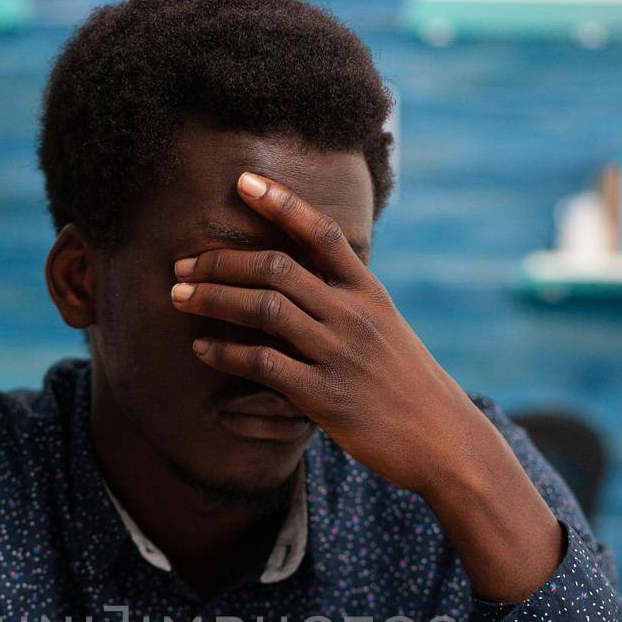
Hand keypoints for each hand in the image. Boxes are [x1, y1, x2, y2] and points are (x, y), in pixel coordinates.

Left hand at [170, 168, 474, 497]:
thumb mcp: (386, 329)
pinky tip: (201, 350)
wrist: (442, 439)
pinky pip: (264, 364)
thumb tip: (308, 279)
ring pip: (264, 308)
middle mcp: (354, 315)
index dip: (281, 202)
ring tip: (179, 297)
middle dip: (221, 261)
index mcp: (369, 292)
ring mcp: (339, 354)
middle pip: (277, 266)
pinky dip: (226, 353)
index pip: (322, 232)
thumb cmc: (407, 386)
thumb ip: (348, 302)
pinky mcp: (325, 397)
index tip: (242, 182)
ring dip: (213, 299)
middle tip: (183, 264)